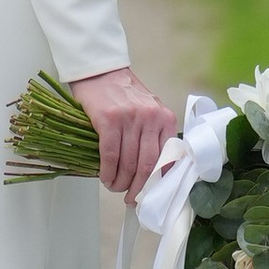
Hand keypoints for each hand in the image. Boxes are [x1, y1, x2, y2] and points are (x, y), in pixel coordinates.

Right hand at [69, 66, 178, 199]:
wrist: (100, 71)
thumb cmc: (123, 94)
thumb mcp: (148, 111)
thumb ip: (154, 136)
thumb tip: (155, 172)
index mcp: (164, 118)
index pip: (168, 157)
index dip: (159, 181)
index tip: (152, 194)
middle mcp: (150, 118)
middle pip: (148, 165)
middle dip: (139, 187)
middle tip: (131, 198)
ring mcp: (130, 118)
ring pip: (128, 163)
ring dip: (120, 182)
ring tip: (114, 187)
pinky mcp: (108, 120)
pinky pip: (110, 155)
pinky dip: (107, 171)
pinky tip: (105, 177)